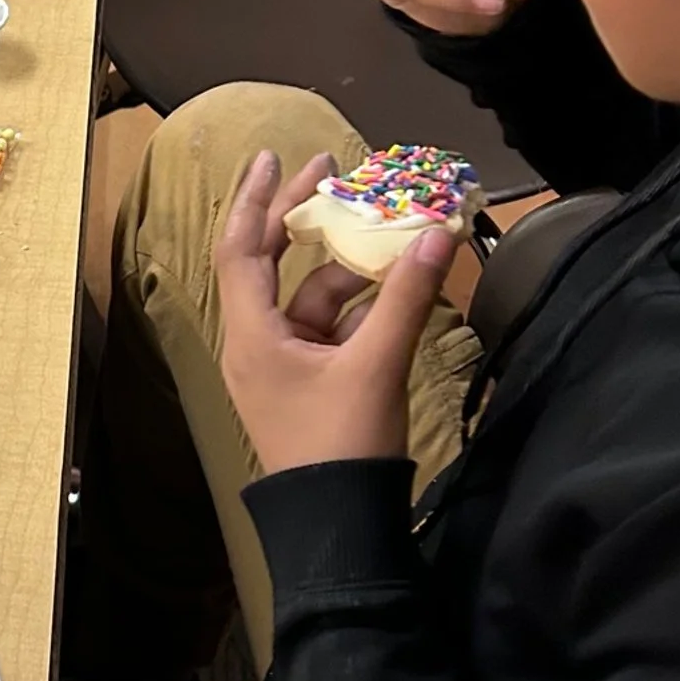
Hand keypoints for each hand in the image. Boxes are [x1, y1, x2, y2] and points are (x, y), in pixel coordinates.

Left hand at [215, 151, 455, 476]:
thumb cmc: (344, 444)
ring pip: (310, 297)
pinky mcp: (307, 384)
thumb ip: (406, 297)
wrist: (340, 525)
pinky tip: (395, 288)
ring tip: (390, 231)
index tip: (276, 155)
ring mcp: (281, 366)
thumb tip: (437, 234)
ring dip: (346, 265)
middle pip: (270, 263)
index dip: (258, 198)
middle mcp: (255, 344)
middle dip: (300, 216)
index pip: (242, 248)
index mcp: (251, 335)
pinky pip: (329, 328)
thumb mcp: (378, 364)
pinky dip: (358, 305)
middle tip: (331, 170)